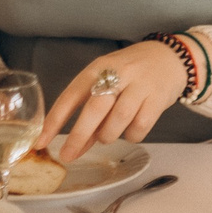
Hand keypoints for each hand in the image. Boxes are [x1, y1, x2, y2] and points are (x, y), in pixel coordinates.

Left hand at [40, 41, 189, 160]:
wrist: (170, 57)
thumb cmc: (130, 73)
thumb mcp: (106, 81)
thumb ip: (90, 110)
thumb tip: (74, 146)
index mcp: (98, 68)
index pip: (71, 95)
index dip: (54, 120)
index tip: (41, 142)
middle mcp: (118, 74)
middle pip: (95, 109)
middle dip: (78, 136)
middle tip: (67, 155)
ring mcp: (140, 85)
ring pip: (118, 120)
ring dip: (107, 136)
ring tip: (107, 136)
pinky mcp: (158, 98)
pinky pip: (140, 127)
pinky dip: (131, 135)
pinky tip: (130, 130)